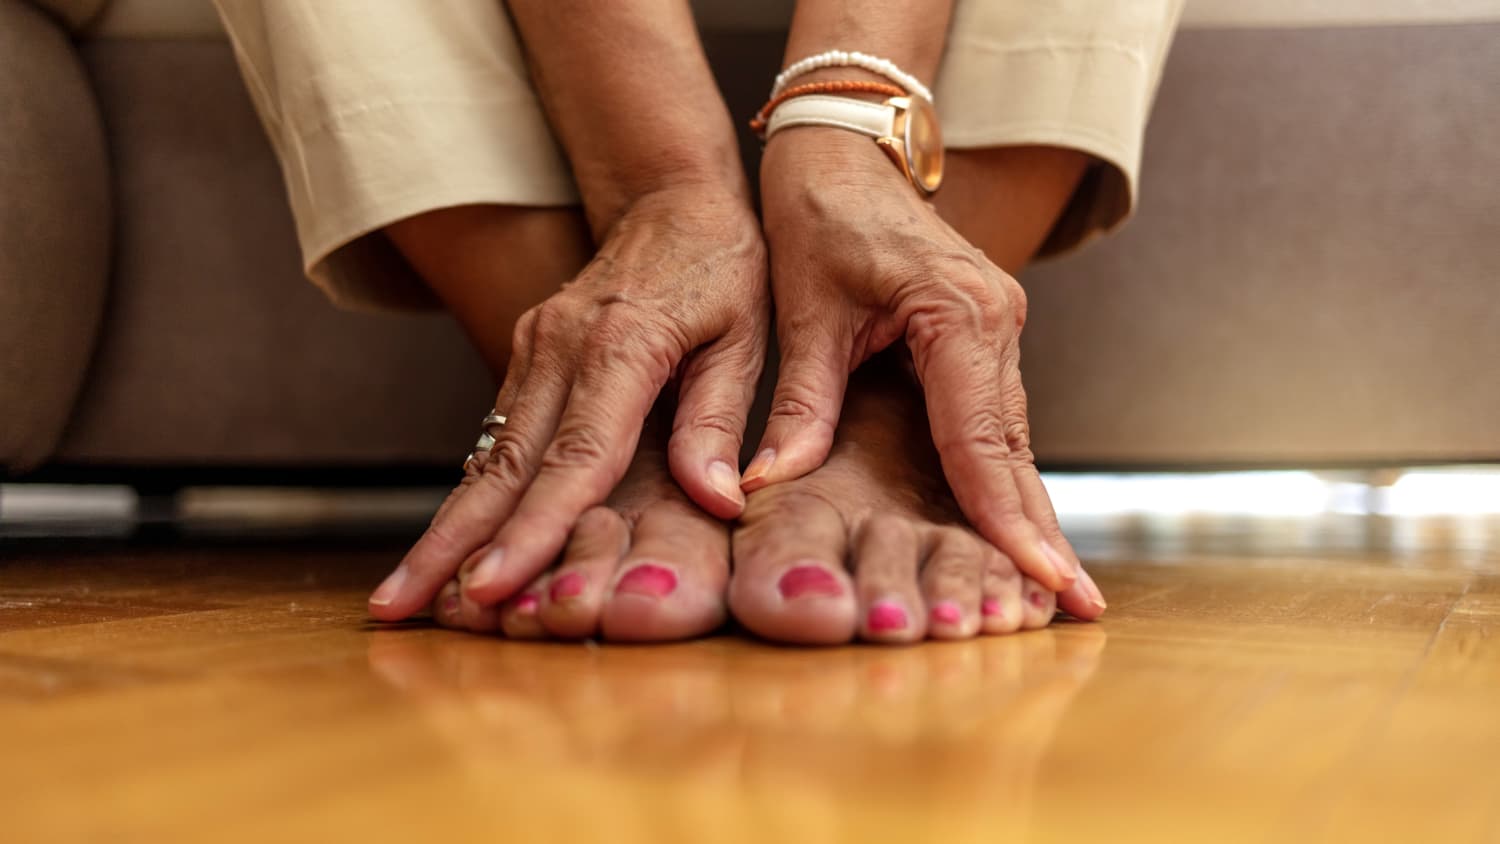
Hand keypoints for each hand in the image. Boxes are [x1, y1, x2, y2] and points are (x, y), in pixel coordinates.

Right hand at [370, 186, 768, 618]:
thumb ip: (720, 419)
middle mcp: (560, 348)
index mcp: (622, 346)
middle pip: (503, 466)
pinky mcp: (525, 355)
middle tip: (400, 607)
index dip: (534, 529)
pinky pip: (494, 437)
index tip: (493, 587)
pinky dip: (469, 495)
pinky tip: (443, 544)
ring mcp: (534, 350)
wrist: (672, 197)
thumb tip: (717, 501)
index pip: (574, 457)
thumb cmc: (724, 268)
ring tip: (402, 594)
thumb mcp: (747, 337)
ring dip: (442, 528)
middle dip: (449, 545)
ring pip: (485, 456)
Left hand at [748, 129, 1081, 595]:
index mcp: (957, 313)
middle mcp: (996, 321)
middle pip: (1015, 448)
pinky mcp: (985, 334)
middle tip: (1077, 608)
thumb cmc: (819, 216)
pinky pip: (997, 418)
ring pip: (1012, 438)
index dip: (1004, 516)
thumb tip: (772, 483)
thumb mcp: (803, 311)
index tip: (1041, 579)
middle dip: (1039, 531)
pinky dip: (1002, 474)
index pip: (981, 438)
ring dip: (1026, 509)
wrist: (846, 152)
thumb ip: (799, 401)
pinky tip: (1013, 526)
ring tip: (1053, 587)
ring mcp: (999, 326)